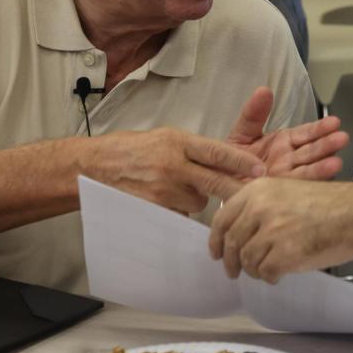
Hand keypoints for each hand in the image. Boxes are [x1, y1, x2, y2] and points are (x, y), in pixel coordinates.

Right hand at [83, 128, 264, 214]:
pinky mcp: (154, 209)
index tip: (260, 169)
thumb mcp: (163, 138)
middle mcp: (173, 165)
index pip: (217, 151)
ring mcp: (163, 190)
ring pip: (199, 202)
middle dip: (236, 189)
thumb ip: (190, 150)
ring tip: (177, 190)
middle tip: (252, 192)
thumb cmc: (129, 149)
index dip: (241, 162)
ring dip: (197, 199)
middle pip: (215, 182)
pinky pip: (179, 214)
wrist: (92, 167)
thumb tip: (220, 161)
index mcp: (177, 142)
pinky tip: (163, 201)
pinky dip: (178, 210)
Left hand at [208, 178, 352, 282]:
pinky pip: (266, 272)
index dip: (215, 239)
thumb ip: (260, 206)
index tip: (216, 252)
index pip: (222, 218)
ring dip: (254, 270)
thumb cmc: (327, 203)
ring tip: (266, 270)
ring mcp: (272, 230)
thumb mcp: (287, 191)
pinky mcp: (285, 252)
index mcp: (257, 190)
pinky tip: (279, 274)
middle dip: (231, 262)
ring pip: (247, 260)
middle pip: (231, 242)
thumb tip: (238, 233)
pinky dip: (270, 277)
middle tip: (235, 272)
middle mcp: (260, 208)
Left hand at [228, 87, 347, 179]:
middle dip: (326, 145)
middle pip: (311, 152)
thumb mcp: (242, 133)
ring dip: (322, 167)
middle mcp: (290, 160)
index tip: (334, 122)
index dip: (319, 128)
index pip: (306, 133)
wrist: (216, 185)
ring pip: (307, 171)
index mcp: (284, 142)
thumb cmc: (232, 158)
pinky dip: (307, 186)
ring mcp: (287, 179)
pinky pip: (294, 189)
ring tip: (337, 162)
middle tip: (342, 138)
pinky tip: (319, 184)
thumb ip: (253, 114)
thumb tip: (264, 89)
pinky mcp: (280, 195)